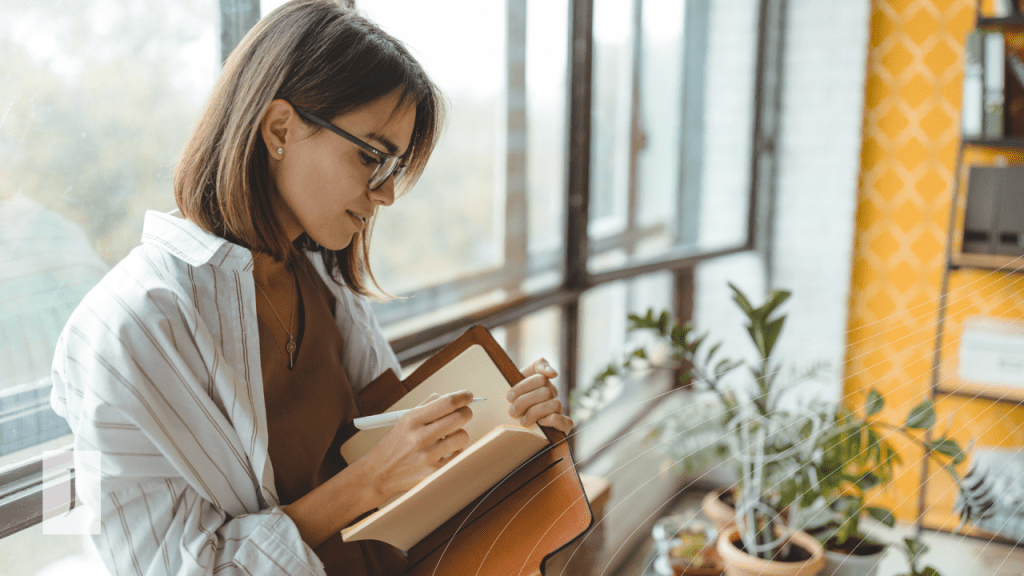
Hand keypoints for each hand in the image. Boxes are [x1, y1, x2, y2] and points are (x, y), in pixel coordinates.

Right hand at [360, 390, 474, 505]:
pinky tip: (446, 452)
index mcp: (412, 420)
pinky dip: (456, 452)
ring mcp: (428, 456)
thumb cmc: (394, 446)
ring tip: (449, 438)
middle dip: (465, 413)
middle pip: (459, 418)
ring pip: (463, 437)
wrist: (379, 475)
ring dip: (460, 435)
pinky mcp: (433, 473)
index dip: (462, 397)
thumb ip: (426, 406)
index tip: (468, 396)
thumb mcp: (403, 421)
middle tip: (463, 415)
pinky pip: (459, 456)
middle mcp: (420, 437)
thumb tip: (450, 397)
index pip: (446, 402)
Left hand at [507, 358, 573, 433]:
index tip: (509, 396)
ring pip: (554, 404)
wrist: (512, 427)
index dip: (523, 386)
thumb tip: (553, 372)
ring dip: (535, 413)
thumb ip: (533, 369)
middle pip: (545, 391)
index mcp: (542, 382)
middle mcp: (552, 394)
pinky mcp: (564, 425)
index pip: (539, 377)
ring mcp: (559, 409)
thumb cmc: (515, 404)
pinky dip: (550, 421)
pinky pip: (564, 421)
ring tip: (522, 421)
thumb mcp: (515, 386)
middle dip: (525, 402)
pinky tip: (539, 424)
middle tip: (512, 411)